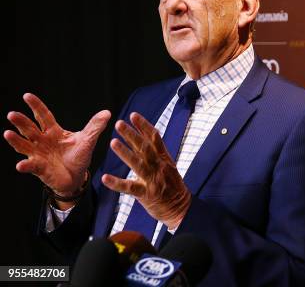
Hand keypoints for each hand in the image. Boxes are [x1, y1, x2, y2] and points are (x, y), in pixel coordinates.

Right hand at [4, 93, 110, 196]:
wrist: (76, 177)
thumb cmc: (78, 155)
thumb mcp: (88, 140)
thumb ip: (95, 127)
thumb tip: (107, 113)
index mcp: (53, 131)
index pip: (43, 116)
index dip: (36, 106)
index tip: (27, 95)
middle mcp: (42, 141)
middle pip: (29, 129)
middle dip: (20, 121)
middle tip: (12, 114)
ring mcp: (38, 154)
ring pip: (24, 145)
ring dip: (15, 140)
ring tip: (7, 133)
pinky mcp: (39, 168)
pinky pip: (31, 166)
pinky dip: (25, 166)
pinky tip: (20, 165)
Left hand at [102, 112, 191, 229]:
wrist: (181, 208)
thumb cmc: (172, 186)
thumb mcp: (168, 166)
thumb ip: (156, 153)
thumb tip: (146, 137)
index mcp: (164, 158)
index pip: (155, 138)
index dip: (144, 126)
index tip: (134, 115)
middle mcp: (159, 166)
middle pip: (145, 147)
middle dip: (132, 135)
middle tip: (119, 124)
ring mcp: (153, 180)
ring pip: (138, 164)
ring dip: (125, 153)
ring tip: (113, 142)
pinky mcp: (146, 194)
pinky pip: (130, 188)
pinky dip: (117, 183)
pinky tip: (105, 178)